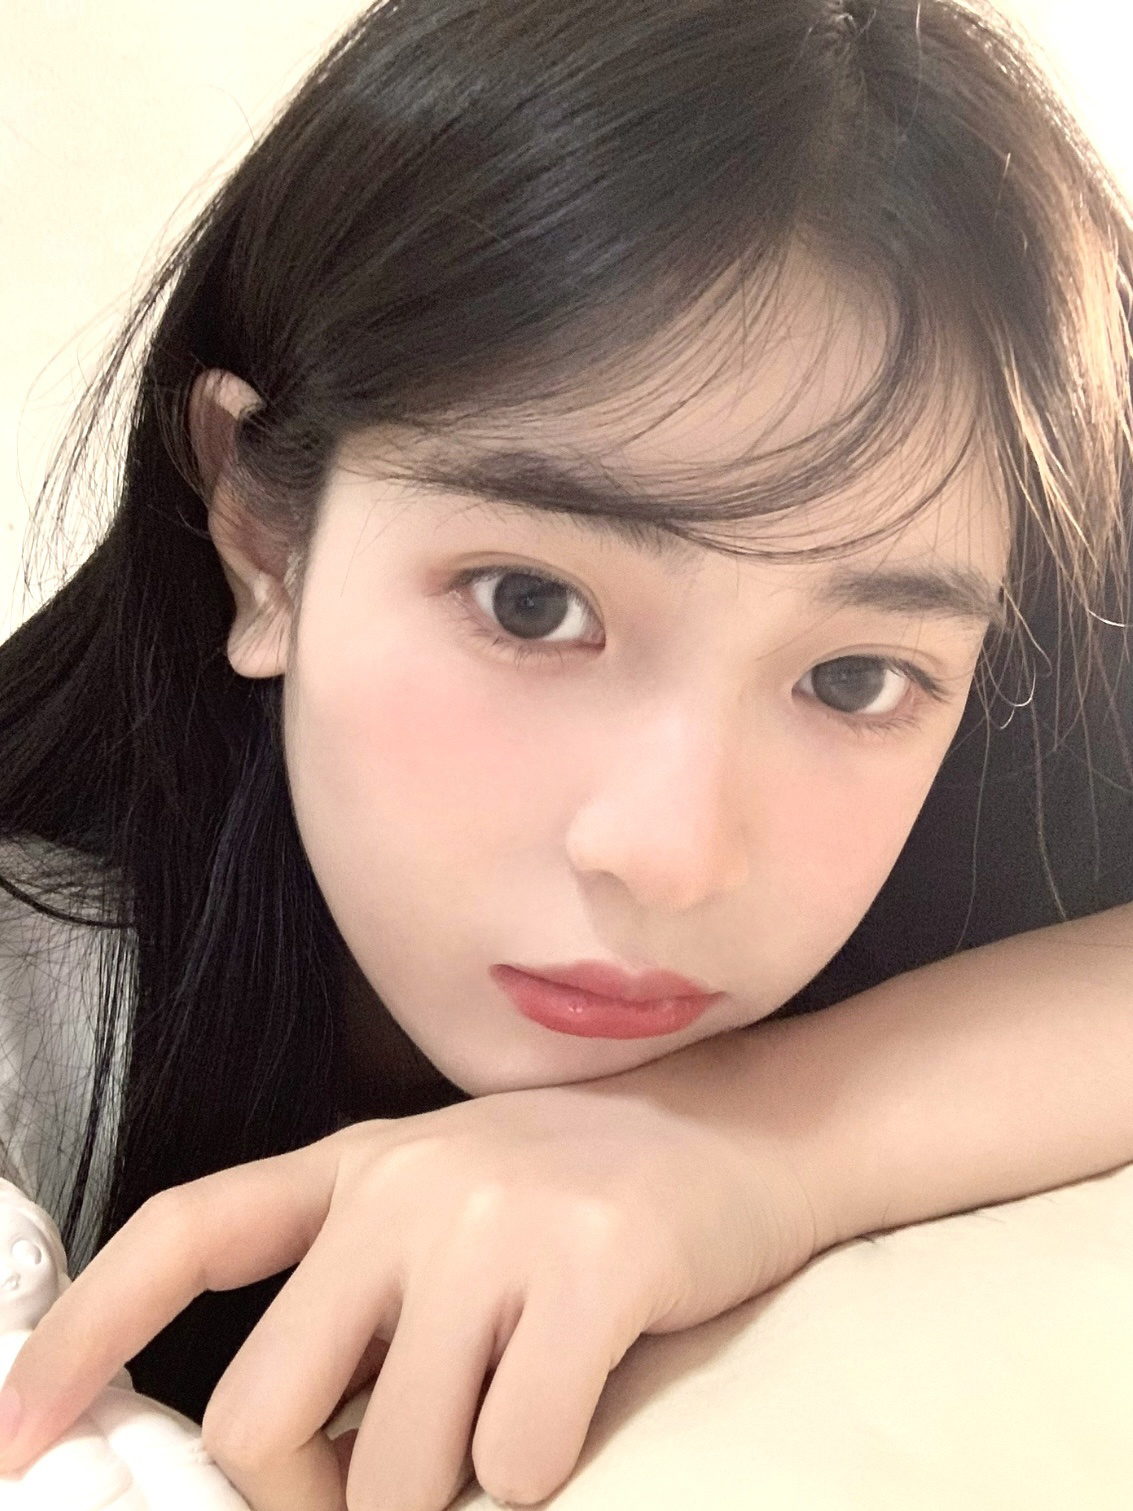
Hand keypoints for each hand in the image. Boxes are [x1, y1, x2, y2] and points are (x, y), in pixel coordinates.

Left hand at [0, 1039, 816, 1510]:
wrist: (748, 1130)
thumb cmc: (582, 1195)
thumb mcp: (447, 1209)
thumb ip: (356, 1302)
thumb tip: (269, 1458)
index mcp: (359, 1165)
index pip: (188, 1234)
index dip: (83, 1336)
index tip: (13, 1438)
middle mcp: (407, 1183)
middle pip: (264, 1414)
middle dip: (311, 1498)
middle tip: (390, 1487)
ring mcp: (497, 1221)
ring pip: (394, 1469)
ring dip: (448, 1493)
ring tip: (509, 1420)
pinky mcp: (591, 1266)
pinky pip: (517, 1461)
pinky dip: (540, 1473)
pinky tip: (580, 1399)